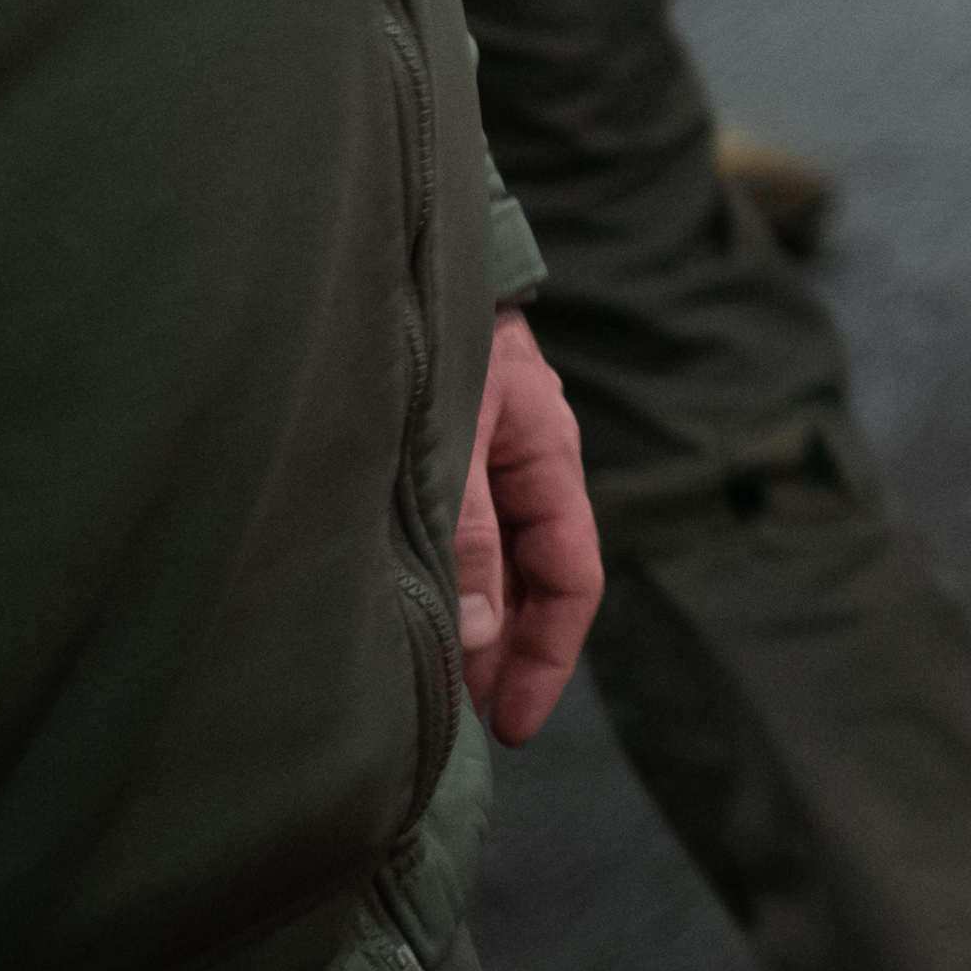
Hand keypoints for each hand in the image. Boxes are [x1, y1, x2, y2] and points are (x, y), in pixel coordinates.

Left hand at [453, 313, 600, 747]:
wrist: (399, 242)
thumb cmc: (438, 329)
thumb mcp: (457, 436)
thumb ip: (467, 532)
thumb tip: (477, 635)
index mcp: (549, 456)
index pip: (571, 578)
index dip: (547, 657)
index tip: (513, 723)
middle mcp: (521, 462)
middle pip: (532, 581)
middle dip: (507, 656)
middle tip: (467, 728)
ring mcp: (480, 456)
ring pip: (491, 564)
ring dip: (472, 626)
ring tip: (436, 692)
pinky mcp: (434, 450)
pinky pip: (454, 536)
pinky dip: (444, 586)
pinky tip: (410, 617)